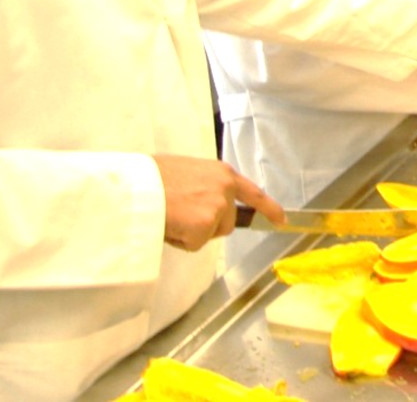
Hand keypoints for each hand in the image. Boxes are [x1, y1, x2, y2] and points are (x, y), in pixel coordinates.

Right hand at [153, 155, 285, 250]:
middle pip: (227, 222)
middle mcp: (225, 188)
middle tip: (180, 213)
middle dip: (206, 225)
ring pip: (211, 234)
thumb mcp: (188, 172)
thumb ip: (205, 186)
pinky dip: (181, 240)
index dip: (269, 208)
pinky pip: (195, 244)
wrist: (134, 186)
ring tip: (171, 215)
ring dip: (193, 232)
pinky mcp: (206, 225)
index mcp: (222, 173)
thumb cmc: (152, 178)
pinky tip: (169, 224)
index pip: (253, 193)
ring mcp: (217, 207)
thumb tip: (204, 202)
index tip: (282, 220)